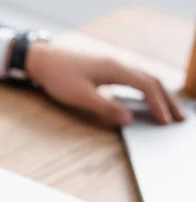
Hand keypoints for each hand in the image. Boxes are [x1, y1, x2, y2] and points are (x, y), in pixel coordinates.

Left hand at [25, 42, 184, 125]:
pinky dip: (145, 89)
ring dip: (158, 94)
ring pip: (144, 78)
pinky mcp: (105, 68)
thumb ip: (105, 107)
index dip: (158, 105)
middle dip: (167, 100)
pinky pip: (133, 78)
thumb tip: (129, 120)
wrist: (42, 60)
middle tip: (180, 118)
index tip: (166, 121)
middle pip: (152, 80)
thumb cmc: (58, 77)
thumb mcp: (80, 96)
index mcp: (116, 70)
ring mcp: (113, 64)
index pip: (146, 87)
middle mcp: (118, 64)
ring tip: (168, 111)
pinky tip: (145, 100)